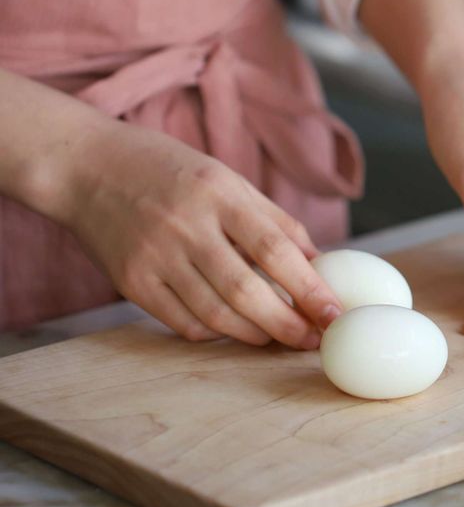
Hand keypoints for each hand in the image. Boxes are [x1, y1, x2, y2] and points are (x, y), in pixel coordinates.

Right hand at [58, 122, 342, 345]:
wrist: (87, 166)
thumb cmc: (168, 169)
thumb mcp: (227, 178)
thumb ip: (272, 220)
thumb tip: (316, 262)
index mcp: (219, 194)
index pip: (275, 250)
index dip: (309, 288)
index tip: (334, 313)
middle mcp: (186, 226)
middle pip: (246, 291)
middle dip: (287, 324)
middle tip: (312, 340)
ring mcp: (155, 256)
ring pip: (215, 314)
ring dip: (255, 334)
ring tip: (278, 338)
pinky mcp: (131, 281)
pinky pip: (182, 322)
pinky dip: (215, 332)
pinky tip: (232, 329)